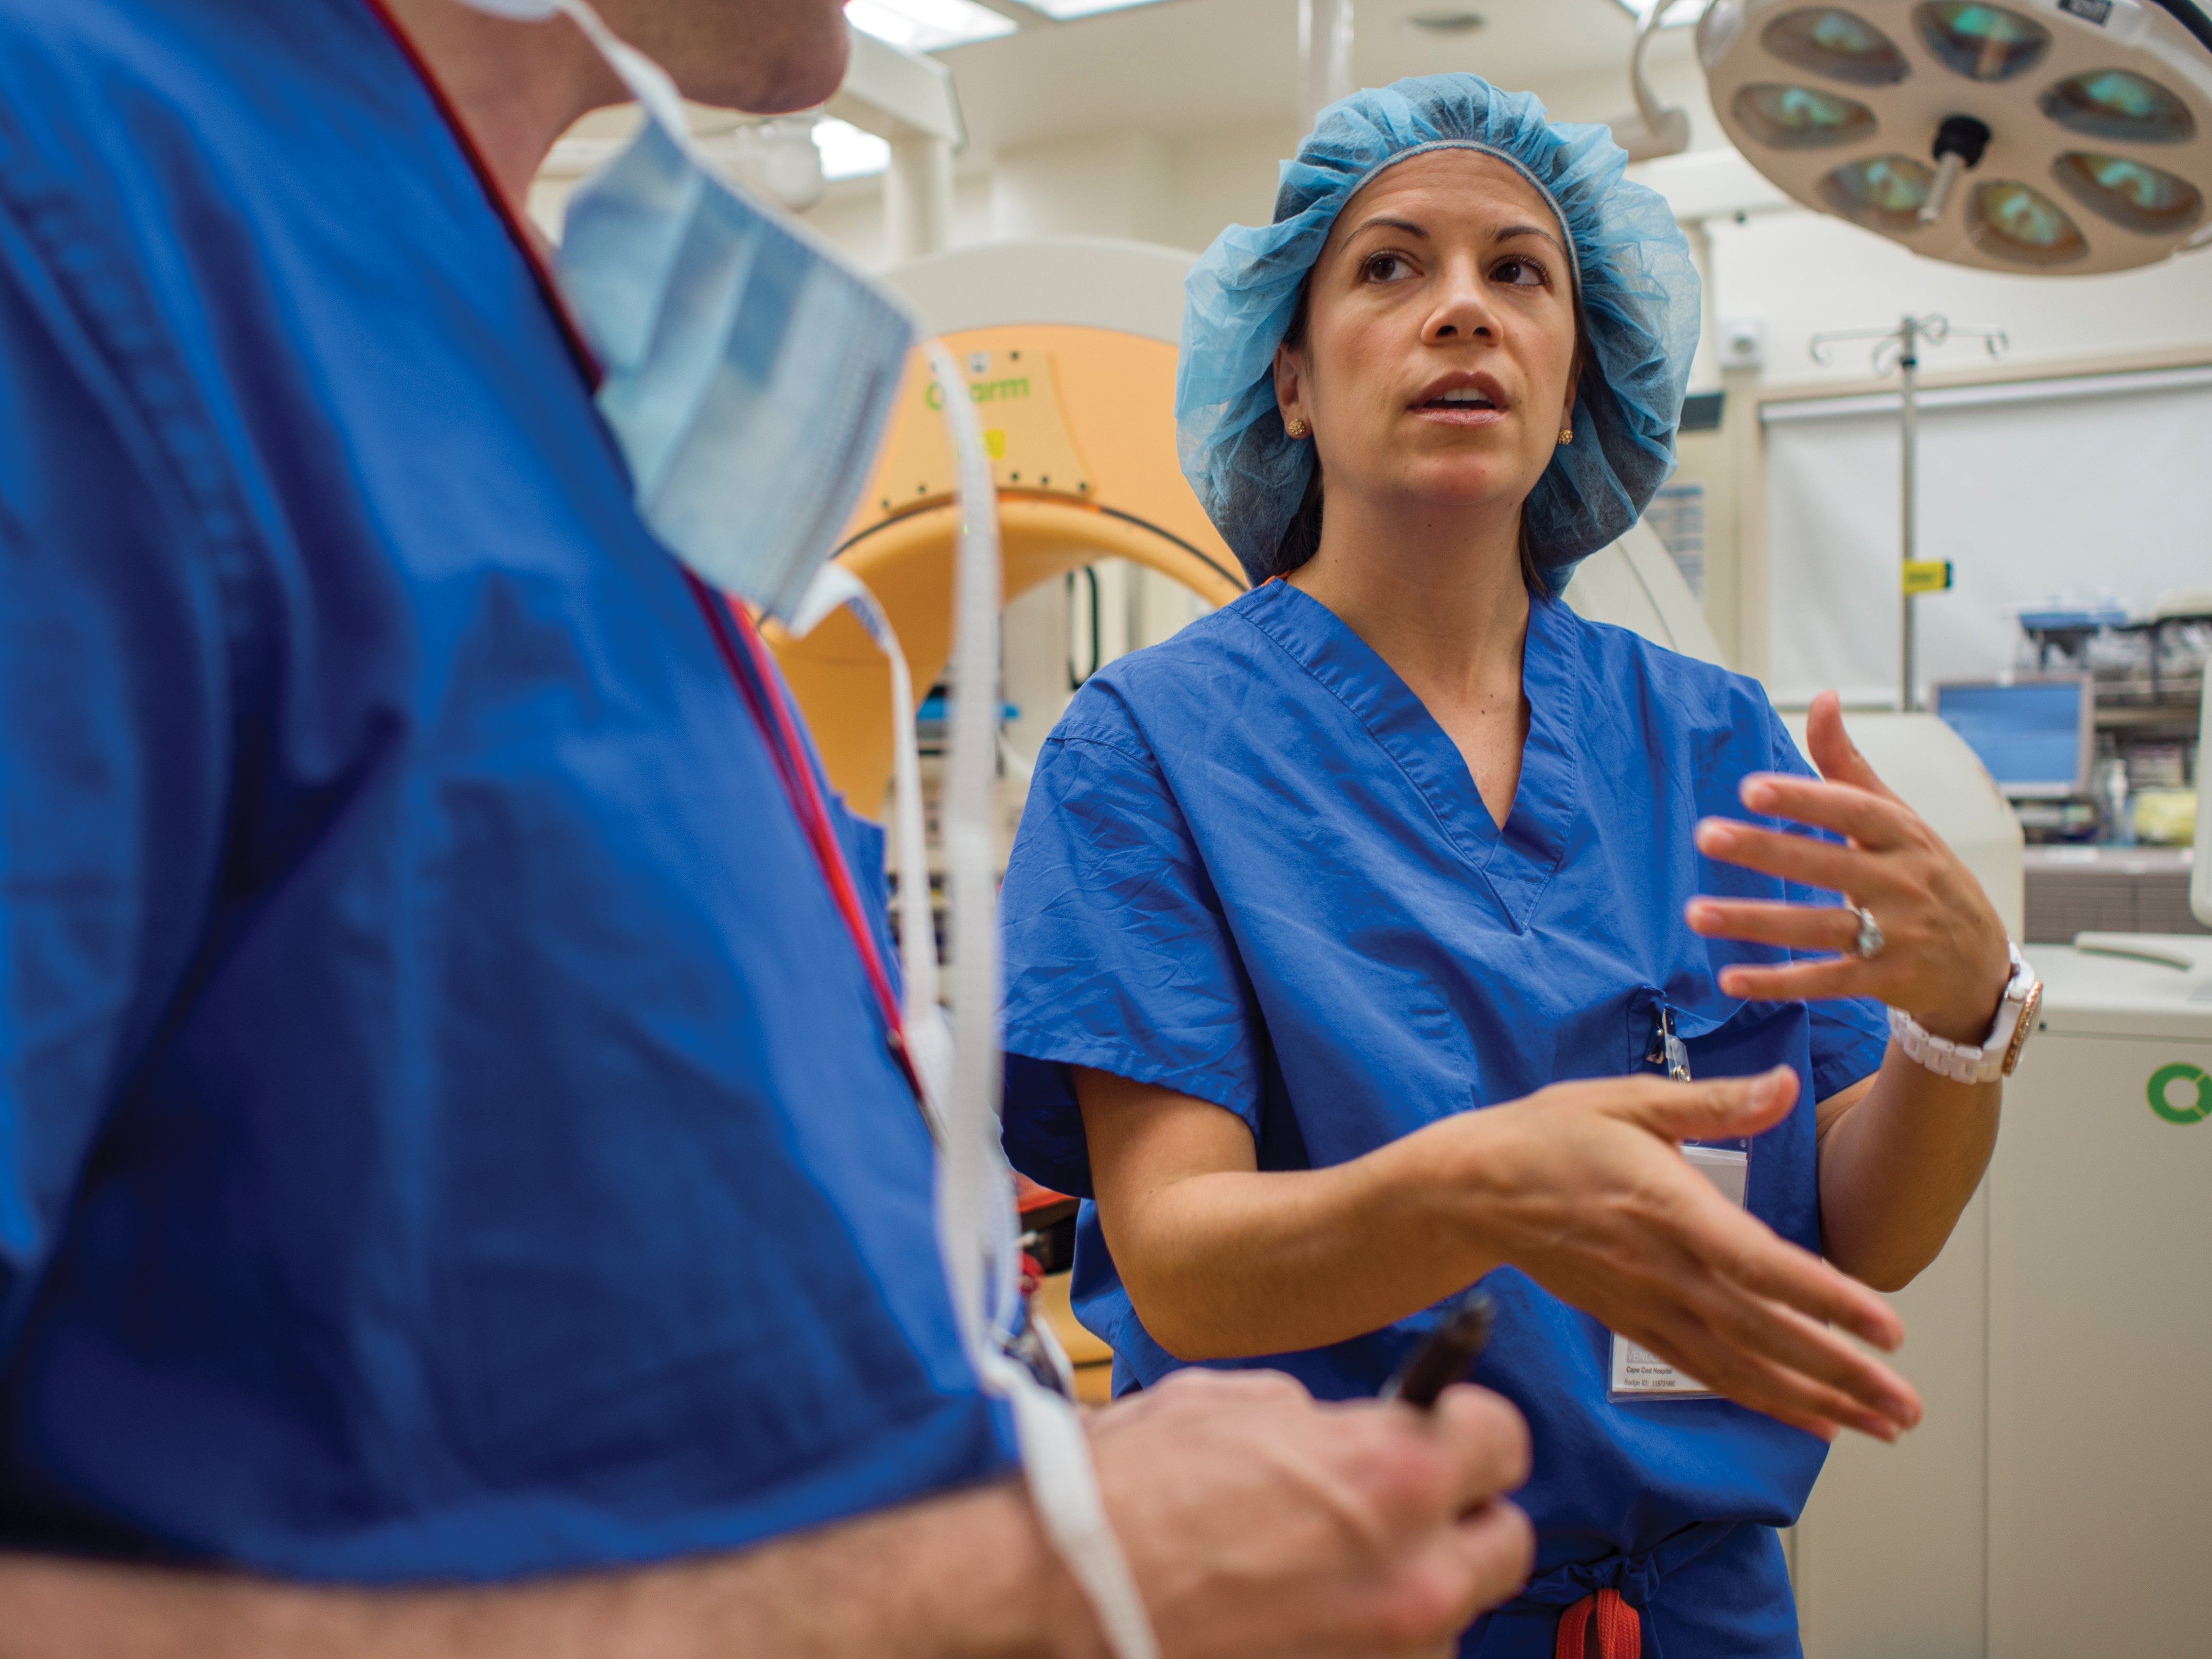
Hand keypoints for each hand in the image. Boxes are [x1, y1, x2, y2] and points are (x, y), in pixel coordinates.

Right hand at [1081, 1369, 1533, 1658]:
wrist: (1064, 1593)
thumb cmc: (1130, 1492)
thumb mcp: (1230, 1404)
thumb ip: (1319, 1420)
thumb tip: (1341, 1433)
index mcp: (1393, 1472)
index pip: (1505, 1439)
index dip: (1466, 1428)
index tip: (1439, 1432)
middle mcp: (1414, 1571)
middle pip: (1507, 1540)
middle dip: (1462, 1515)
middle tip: (1402, 1506)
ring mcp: (1388, 1652)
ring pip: (1452, 1613)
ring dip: (1411, 1589)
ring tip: (1331, 1575)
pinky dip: (1367, 1642)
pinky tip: (1304, 1620)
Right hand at [1463, 1067, 1920, 1441]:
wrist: (1474, 1190)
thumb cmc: (1550, 1136)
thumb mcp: (1629, 1099)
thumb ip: (1715, 1102)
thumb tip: (1785, 1084)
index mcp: (1669, 1208)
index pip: (1760, 1266)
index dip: (1826, 1301)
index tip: (1886, 1328)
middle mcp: (1664, 1270)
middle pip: (1765, 1333)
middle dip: (1842, 1374)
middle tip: (1907, 1406)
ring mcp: (1648, 1305)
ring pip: (1743, 1366)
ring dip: (1816, 1399)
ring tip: (1880, 1424)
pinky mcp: (1634, 1323)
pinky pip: (1706, 1371)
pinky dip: (1761, 1398)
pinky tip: (1810, 1417)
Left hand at [1685, 691, 2010, 1044]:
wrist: (1983, 965)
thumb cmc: (1928, 878)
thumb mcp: (1898, 820)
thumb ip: (1849, 767)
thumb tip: (1823, 700)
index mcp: (1902, 836)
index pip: (1851, 810)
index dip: (1804, 799)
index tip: (1751, 788)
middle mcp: (1902, 882)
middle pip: (1827, 864)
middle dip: (1765, 850)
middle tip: (1705, 835)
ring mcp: (1898, 935)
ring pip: (1819, 926)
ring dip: (1756, 921)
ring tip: (1697, 912)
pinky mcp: (1886, 981)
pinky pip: (1826, 981)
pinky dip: (1779, 982)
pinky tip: (1730, 979)